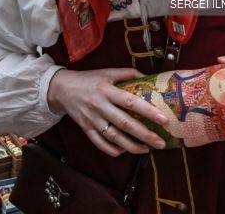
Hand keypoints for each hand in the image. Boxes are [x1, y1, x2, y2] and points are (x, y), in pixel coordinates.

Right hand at [47, 68, 168, 156]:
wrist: (61, 88)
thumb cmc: (88, 79)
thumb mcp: (107, 72)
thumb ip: (127, 74)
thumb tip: (149, 77)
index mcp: (106, 90)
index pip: (129, 102)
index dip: (147, 111)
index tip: (163, 119)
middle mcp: (99, 106)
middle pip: (124, 124)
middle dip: (144, 135)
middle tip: (160, 142)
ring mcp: (92, 119)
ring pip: (114, 137)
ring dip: (132, 146)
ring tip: (147, 149)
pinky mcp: (86, 128)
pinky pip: (100, 143)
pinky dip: (113, 150)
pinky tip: (125, 151)